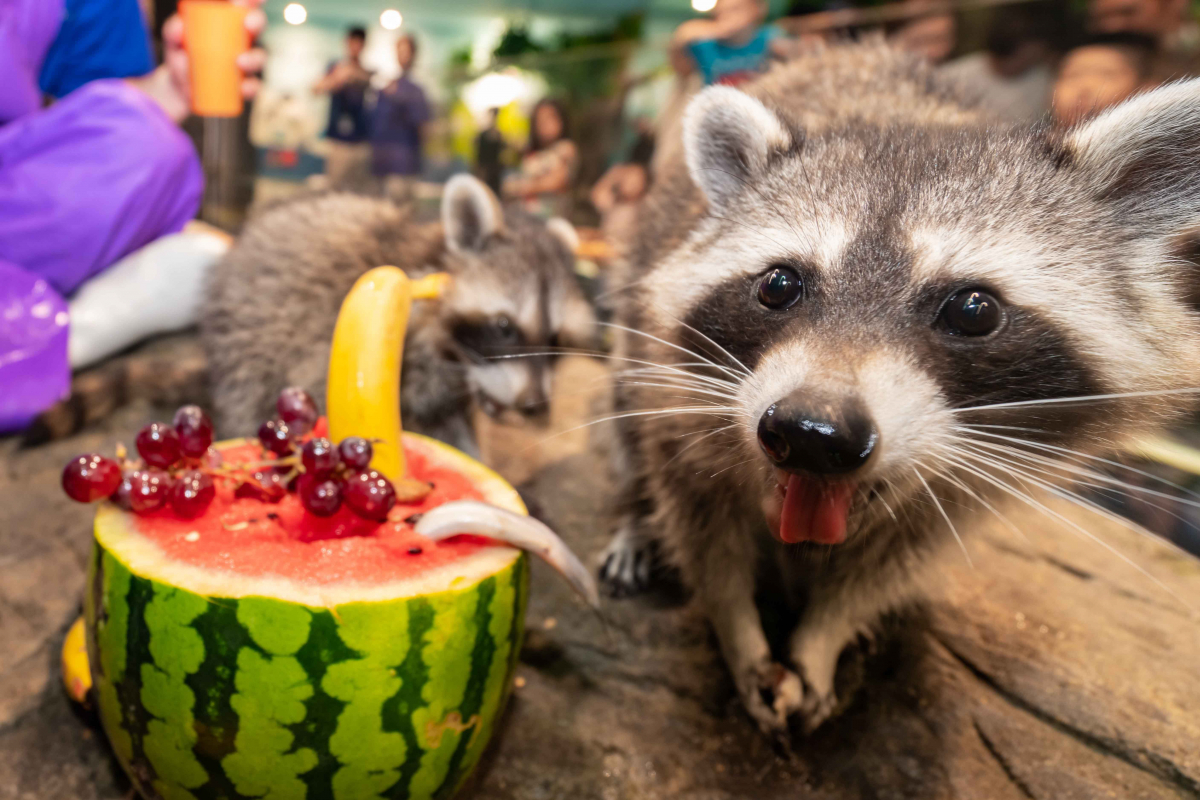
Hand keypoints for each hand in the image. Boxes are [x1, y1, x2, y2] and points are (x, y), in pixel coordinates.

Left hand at [130, 0, 266, 122]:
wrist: (178, 91)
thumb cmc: (180, 58)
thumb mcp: (173, 42)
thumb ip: (173, 32)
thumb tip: (180, 26)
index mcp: (226, 23)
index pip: (242, 7)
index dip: (251, 1)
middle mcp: (241, 41)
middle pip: (256, 26)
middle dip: (256, 21)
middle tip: (248, 23)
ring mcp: (245, 64)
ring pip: (259, 57)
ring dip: (253, 58)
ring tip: (240, 62)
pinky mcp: (244, 87)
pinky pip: (253, 86)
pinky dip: (250, 87)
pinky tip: (243, 88)